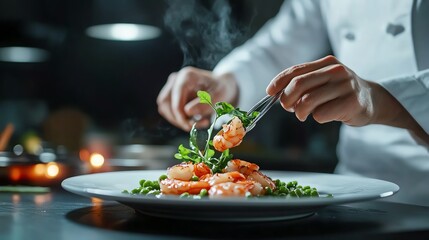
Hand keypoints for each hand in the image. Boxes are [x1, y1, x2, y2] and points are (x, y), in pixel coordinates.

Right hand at [157, 67, 237, 130]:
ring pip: (164, 108)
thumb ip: (205, 104)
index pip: (175, 98)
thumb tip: (187, 111)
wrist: (221, 87)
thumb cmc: (221, 90)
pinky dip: (178, 119)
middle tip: (194, 127)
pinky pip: (168, 111)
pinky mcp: (170, 95)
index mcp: (187, 76)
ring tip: (197, 123)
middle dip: (177, 119)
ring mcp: (171, 86)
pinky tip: (193, 120)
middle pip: (165, 103)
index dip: (179, 115)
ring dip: (177, 120)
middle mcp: (176, 79)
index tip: (190, 126)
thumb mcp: (219, 96)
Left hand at [266, 55, 427, 143]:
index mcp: (327, 63)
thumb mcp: (324, 81)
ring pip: (307, 101)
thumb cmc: (340, 92)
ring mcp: (345, 86)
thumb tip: (277, 95)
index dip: (279, 81)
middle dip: (286, 99)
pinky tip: (325, 115)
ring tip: (305, 114)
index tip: (269, 92)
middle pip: (298, 84)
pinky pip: (321, 114)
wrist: (373, 101)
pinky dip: (317, 118)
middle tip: (288, 108)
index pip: (296, 70)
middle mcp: (336, 71)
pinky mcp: (352, 103)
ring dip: (300, 112)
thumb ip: (304, 84)